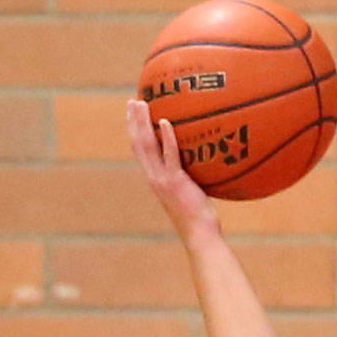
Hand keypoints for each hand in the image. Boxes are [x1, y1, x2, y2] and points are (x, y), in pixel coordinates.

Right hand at [127, 99, 217, 240]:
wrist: (199, 235)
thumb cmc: (200, 217)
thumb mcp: (193, 191)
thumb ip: (192, 174)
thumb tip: (204, 156)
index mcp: (156, 179)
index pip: (141, 152)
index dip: (135, 132)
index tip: (134, 114)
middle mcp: (154, 178)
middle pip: (138, 145)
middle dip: (133, 122)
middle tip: (132, 101)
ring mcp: (163, 180)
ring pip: (148, 147)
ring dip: (143, 124)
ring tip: (142, 104)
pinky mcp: (175, 182)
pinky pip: (170, 156)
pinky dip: (166, 138)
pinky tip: (165, 122)